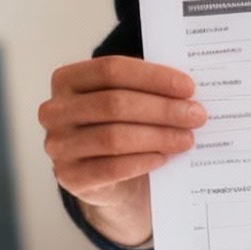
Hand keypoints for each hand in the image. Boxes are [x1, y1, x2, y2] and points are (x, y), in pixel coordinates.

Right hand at [40, 56, 205, 245]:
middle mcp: (54, 110)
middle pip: (114, 103)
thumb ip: (147, 90)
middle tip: (196, 115)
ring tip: (187, 138)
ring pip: (114, 136)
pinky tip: (164, 157)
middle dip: (162, 109)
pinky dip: (142, 161)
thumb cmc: (121, 128)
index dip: (152, 77)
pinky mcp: (68, 177)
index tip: (188, 87)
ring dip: (158, 136)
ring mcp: (57, 145)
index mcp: (67, 79)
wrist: (109, 179)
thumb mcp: (129, 102)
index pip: (111, 70)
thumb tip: (187, 93)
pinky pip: (111, 168)